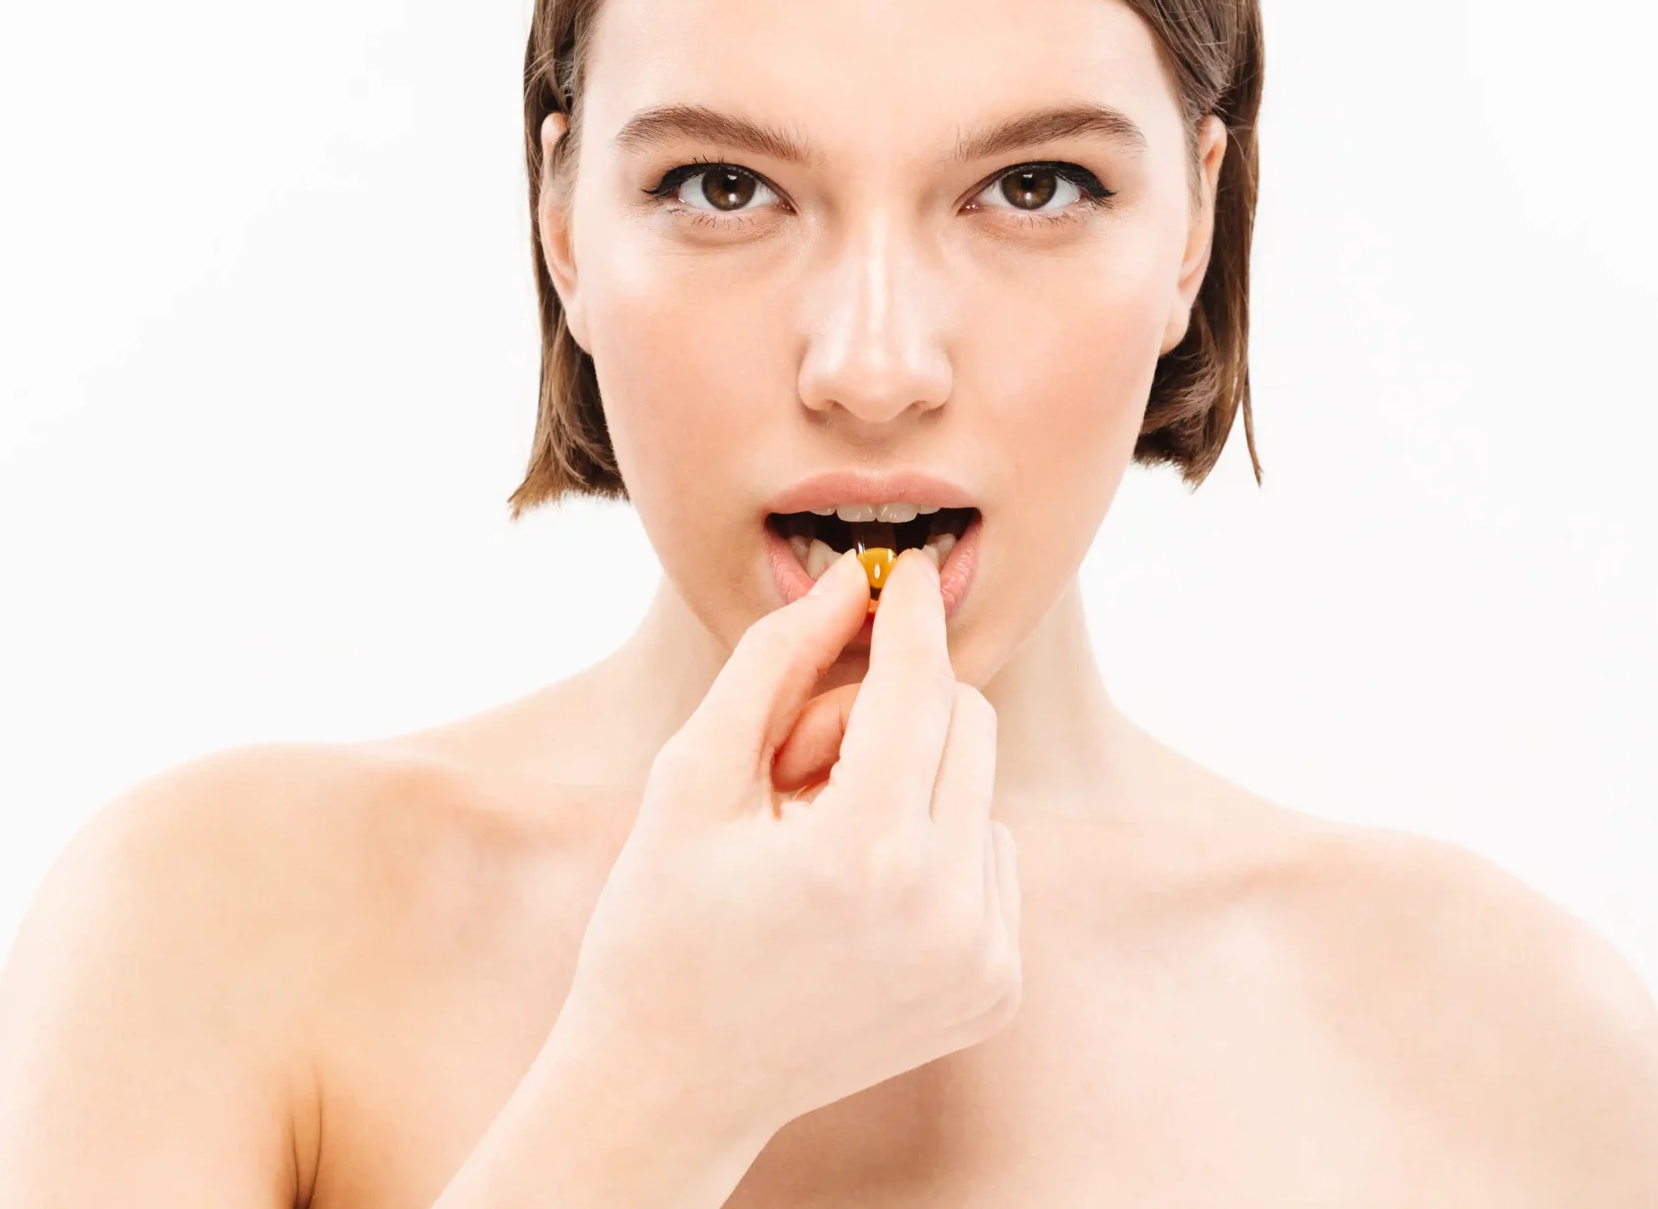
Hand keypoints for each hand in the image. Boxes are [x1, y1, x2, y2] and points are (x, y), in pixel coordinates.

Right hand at [552, 550, 1022, 1141]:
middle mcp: (946, 910)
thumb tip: (849, 583)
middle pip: (965, 723)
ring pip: (979, 787)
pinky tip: (852, 898)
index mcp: (865, 853)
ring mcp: (982, 959)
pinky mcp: (996, 990)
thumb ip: (774, 664)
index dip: (907, 617)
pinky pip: (986, 858)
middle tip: (793, 765)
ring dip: (908, 783)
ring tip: (813, 844)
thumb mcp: (692, 777)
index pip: (919, 686)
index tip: (900, 570)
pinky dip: (930, 848)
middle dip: (888, 712)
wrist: (671, 1088)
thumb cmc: (660, 924)